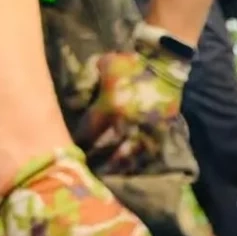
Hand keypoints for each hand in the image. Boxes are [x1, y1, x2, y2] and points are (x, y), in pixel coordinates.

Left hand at [75, 23, 191, 175]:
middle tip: (88, 166)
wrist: (164, 64)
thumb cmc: (130, 63)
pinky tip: (133, 167)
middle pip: (106, 147)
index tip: (74, 147)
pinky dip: (140, 159)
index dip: (80, 141)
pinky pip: (149, 150)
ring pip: (129, 154)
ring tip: (109, 172)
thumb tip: (72, 100)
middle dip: (96, 157)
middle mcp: (126, 122)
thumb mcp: (103, 65)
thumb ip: (86, 82)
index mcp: (110, 106)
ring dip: (118, 163)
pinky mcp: (161, 130)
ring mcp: (146, 128)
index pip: (89, 131)